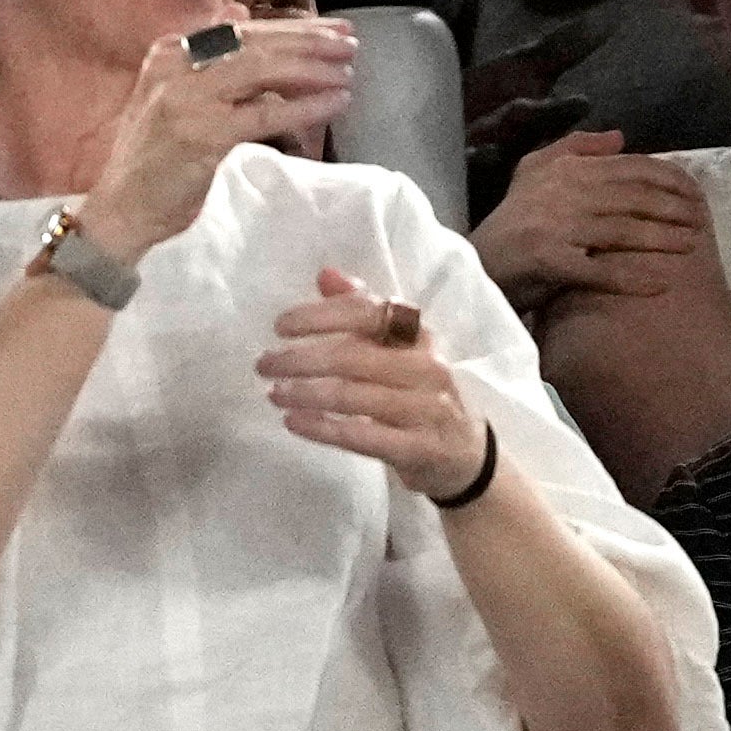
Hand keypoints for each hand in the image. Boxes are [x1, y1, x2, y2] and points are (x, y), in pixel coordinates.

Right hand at [81, 15, 358, 262]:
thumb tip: (240, 15)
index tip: (334, 28)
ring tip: (347, 70)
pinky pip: (264, 114)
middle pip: (254, 45)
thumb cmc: (155, 156)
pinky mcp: (201, 134)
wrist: (121, 209)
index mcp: (169, 51)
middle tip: (350, 43)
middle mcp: (175, 66)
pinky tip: (335, 103)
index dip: (292, 28)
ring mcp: (186, 98)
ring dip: (311, 68)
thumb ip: (211, 57)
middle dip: (308, 41)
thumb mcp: (177, 95)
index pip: (242, 31)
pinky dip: (304, 107)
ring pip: (260, 71)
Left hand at [259, 267, 493, 498]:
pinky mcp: (420, 448)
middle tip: (263, 364)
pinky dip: (323, 429)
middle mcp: (426, 366)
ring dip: (305, 394)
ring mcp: (427, 409)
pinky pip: (363, 437)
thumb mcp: (398, 350)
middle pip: (353, 356)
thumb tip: (325, 274)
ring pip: (354, 397)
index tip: (280, 326)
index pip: (367, 312)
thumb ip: (362, 312)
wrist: (467, 457)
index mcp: (417, 335)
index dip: (320, 315)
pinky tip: (294, 423)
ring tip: (273, 393)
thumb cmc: (420, 394)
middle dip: (300, 359)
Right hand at [467, 129, 710, 314]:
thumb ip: (575, 148)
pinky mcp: (549, 262)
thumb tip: (620, 136)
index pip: (624, 168)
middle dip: (671, 208)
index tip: (694, 190)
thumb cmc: (513, 219)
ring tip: (691, 246)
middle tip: (701, 220)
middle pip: (629, 199)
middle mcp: (560, 193)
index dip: (664, 177)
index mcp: (561, 169)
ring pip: (621, 231)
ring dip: (662, 240)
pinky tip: (661, 285)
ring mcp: (554, 228)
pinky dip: (633, 279)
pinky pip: (600, 271)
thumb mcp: (534, 171)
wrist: (477, 264)